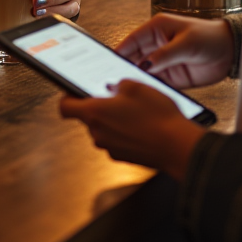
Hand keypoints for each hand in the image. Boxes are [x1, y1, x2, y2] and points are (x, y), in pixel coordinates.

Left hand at [59, 80, 205, 180]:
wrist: (176, 146)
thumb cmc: (157, 117)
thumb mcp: (135, 85)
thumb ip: (117, 84)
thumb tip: (113, 88)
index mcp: (94, 113)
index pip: (65, 107)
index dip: (68, 95)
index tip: (75, 88)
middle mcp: (97, 133)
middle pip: (87, 117)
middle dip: (99, 105)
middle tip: (117, 95)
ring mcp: (110, 148)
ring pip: (103, 128)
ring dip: (114, 119)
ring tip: (135, 109)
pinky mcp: (123, 157)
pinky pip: (117, 139)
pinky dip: (125, 132)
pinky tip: (142, 123)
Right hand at [117, 14, 233, 88]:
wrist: (231, 52)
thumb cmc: (210, 37)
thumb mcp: (186, 43)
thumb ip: (164, 55)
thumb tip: (144, 66)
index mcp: (157, 29)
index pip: (131, 40)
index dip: (119, 51)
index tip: (106, 63)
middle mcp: (157, 45)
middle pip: (134, 58)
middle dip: (124, 68)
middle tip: (112, 82)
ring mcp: (163, 62)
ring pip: (143, 73)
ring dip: (136, 81)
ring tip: (125, 92)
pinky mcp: (172, 77)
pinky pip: (156, 84)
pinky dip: (149, 90)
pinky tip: (143, 97)